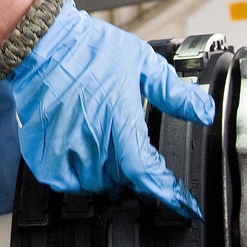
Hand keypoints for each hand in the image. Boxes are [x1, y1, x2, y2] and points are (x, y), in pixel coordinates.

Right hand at [9, 0, 214, 216]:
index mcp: (119, 116)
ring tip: (110, 161)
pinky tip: (82, 166)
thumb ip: (173, 92)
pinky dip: (73, 180)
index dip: (166, 192)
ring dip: (106, 179)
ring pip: (92, 183)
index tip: (182, 204)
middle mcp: (91, 134)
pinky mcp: (42, 146)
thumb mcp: (141, 62)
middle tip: (136, 162)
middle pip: (120, 179)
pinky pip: (60, 180)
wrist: (44, 42)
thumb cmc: (89, 49)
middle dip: (134, 177)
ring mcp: (64, 142)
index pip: (145, 170)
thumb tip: (204, 112)